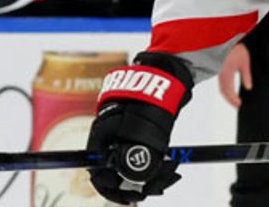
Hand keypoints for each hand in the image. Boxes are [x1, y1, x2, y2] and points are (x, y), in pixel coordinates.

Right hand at [87, 52, 193, 203]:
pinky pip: (141, 157)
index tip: (132, 200)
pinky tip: (169, 169)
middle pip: (116, 173)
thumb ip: (137, 161)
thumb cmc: (147, 100)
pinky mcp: (136, 135)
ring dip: (151, 176)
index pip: (98, 174)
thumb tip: (134, 185)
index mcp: (101, 138)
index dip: (112, 190)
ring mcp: (122, 137)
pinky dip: (154, 166)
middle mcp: (108, 140)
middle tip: (159, 188)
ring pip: (131, 167)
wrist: (159, 75)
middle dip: (138, 185)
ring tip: (170, 175)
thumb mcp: (143, 135)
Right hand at [217, 44, 252, 107]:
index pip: (229, 91)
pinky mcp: (219, 71)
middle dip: (230, 100)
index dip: (234, 100)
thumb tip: (249, 88)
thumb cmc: (236, 49)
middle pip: (224, 92)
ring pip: (222, 89)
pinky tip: (230, 92)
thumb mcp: (244, 62)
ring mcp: (219, 73)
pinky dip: (225, 91)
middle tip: (238, 106)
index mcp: (227, 74)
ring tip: (235, 101)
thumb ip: (246, 76)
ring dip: (227, 96)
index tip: (240, 105)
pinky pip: (221, 84)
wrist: (226, 40)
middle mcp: (221, 75)